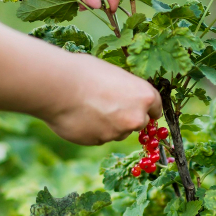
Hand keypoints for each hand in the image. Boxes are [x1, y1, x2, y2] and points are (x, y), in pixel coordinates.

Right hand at [42, 54, 163, 144]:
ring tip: (88, 108)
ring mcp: (118, 133)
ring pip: (118, 132)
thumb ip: (125, 90)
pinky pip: (100, 137)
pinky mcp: (100, 142)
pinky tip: (80, 117)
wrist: (59, 87)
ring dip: (109, 125)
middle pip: (139, 123)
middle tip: (109, 107)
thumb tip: (124, 95)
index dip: (147, 108)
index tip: (140, 109)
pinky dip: (93, 131)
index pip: (156, 108)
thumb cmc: (85, 72)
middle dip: (128, 118)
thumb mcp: (113, 74)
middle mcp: (136, 117)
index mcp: (144, 96)